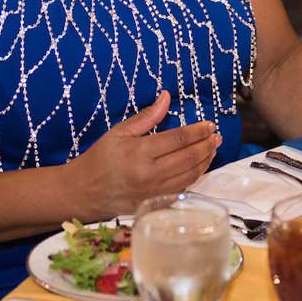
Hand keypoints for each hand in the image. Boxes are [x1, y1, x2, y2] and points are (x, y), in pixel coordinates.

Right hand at [65, 91, 221, 218]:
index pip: (178, 139)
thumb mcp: (119, 132)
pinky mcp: (157, 203)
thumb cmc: (100, 158)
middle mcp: (151, 173)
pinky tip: (199, 167)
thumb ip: (146, 116)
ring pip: (191, 175)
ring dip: (206, 161)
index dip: (197, 131)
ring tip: (213, 149)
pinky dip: (195, 176)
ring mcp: (156, 191)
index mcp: (140, 152)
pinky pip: (183, 188)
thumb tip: (166, 97)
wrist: (85, 190)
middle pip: (189, 157)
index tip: (209, 124)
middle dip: (206, 145)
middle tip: (216, 135)